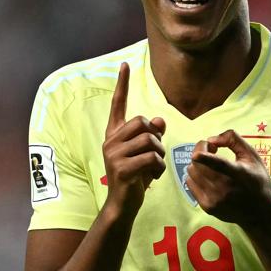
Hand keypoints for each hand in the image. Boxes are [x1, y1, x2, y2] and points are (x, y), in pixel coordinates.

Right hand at [102, 62, 165, 214]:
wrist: (122, 205)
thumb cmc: (135, 178)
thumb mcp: (145, 153)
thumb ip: (151, 135)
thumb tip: (159, 120)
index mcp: (114, 134)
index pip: (118, 104)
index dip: (122, 84)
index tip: (124, 65)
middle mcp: (110, 141)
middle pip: (143, 122)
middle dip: (156, 138)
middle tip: (154, 157)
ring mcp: (114, 155)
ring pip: (150, 140)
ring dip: (159, 155)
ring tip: (153, 168)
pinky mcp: (122, 168)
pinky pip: (152, 157)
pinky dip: (158, 168)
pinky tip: (151, 179)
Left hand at [186, 129, 270, 226]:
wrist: (260, 212)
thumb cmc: (257, 180)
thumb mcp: (252, 156)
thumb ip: (233, 140)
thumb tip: (211, 139)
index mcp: (239, 174)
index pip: (220, 165)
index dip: (206, 158)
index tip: (196, 154)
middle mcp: (225, 188)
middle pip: (199, 165)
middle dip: (201, 150)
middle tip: (212, 149)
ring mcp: (215, 199)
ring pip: (192, 172)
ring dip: (197, 163)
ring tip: (210, 164)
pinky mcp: (208, 207)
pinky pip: (190, 183)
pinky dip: (195, 175)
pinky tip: (207, 175)